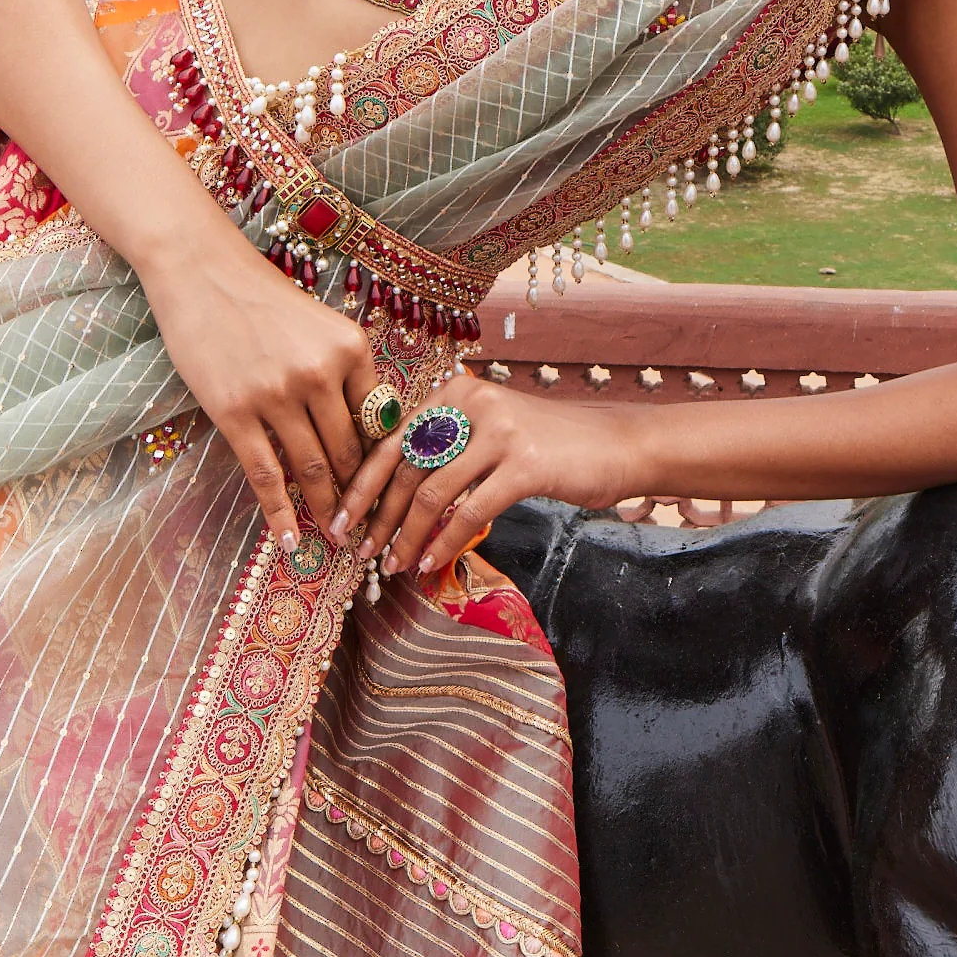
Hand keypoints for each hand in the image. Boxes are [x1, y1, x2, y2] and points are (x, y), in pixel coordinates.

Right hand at [141, 241, 379, 549]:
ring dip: (323, 508)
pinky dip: (278, 514)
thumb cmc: (264, 298)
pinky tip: (287, 541)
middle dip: (358, 494)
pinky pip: (264, 474)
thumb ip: (344, 373)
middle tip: (364, 526)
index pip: (379, 420)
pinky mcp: (233, 411)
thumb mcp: (321, 326)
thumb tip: (366, 431)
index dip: (385, 462)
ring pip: (311, 468)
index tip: (389, 491)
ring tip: (332, 535)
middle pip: (348, 451)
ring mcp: (275, 394)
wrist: (202, 271)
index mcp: (350, 348)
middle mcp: (319, 372)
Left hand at [332, 375, 636, 577]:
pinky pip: (468, 511)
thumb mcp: (490, 432)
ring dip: (406, 536)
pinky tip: (430, 562)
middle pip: (406, 467)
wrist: (615, 446)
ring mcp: (499, 430)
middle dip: (377, 516)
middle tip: (360, 551)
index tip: (340, 520)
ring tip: (394, 565)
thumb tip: (390, 496)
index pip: (391, 440)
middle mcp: (472, 401)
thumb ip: (447, 449)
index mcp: (456, 390)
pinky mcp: (524, 463)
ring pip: (431, 492)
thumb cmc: (548, 446)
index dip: (361, 484)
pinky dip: (442, 541)